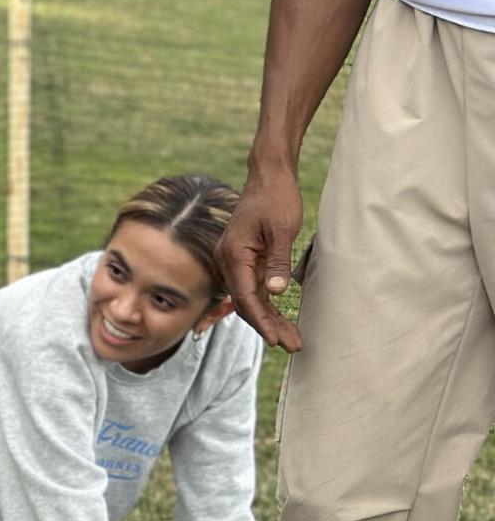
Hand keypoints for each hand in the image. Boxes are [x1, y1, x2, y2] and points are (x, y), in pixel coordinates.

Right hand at [219, 166, 305, 351]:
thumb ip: (277, 262)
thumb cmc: (276, 198)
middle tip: (293, 344)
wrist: (268, 175)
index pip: (246, 297)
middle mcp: (228, 262)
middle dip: (269, 326)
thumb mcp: (283, 230)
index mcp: (234, 255)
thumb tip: (276, 292)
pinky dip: (266, 304)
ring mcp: (234, 262)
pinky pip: (253, 288)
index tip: (276, 339)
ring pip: (250, 299)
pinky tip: (279, 318)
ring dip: (270, 319)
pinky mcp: (244, 259)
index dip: (261, 321)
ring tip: (291, 338)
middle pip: (247, 304)